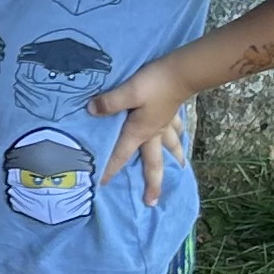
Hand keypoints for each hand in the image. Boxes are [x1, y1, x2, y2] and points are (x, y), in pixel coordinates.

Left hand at [90, 52, 198, 205]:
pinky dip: (179, 136)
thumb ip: (109, 103)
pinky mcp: (173, 112)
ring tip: (178, 170)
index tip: (101, 186)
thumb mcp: (128, 92)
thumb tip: (90, 111)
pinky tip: (180, 138)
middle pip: (153, 163)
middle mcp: (153, 133)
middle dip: (153, 183)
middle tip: (152, 202)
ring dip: (173, 160)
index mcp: (140, 132)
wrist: (183, 71)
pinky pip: (177, 129)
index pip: (120, 155)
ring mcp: (165, 124)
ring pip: (170, 147)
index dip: (110, 170)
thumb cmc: (155, 83)